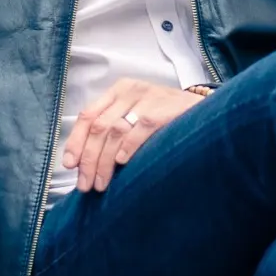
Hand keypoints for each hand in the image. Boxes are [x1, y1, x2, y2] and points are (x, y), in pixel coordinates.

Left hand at [62, 80, 203, 193]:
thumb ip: (113, 128)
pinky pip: (139, 129)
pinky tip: (121, 163)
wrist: (205, 111)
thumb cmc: (166, 117)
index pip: (87, 115)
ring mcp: (146, 99)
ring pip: (114, 131)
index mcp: (118, 91)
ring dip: (103, 162)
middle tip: (85, 184)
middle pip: (98, 127)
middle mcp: (129, 91)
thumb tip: (85, 161)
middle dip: (88, 159)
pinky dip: (128, 147)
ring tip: (101, 183)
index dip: (75, 142)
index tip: (69, 165)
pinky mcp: (162, 110)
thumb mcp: (136, 113)